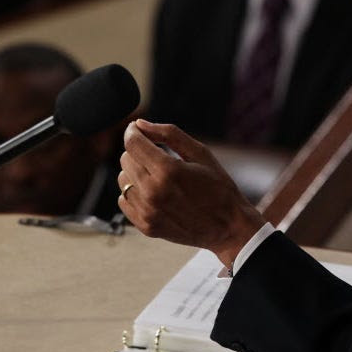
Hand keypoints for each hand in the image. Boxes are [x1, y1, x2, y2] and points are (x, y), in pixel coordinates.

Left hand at [118, 119, 265, 266]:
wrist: (228, 226)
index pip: (133, 143)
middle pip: (126, 159)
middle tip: (158, 155)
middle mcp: (153, 193)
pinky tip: (154, 192)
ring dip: (136, 172)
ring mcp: (148, 212)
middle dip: (139, 151)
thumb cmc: (218, 187)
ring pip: (123, 179)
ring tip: (158, 175)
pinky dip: (135, 192)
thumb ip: (168, 134)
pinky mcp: (145, 226)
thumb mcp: (200, 153)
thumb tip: (140, 124)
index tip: (136, 129)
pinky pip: (124, 200)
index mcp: (168, 171)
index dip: (132, 132)